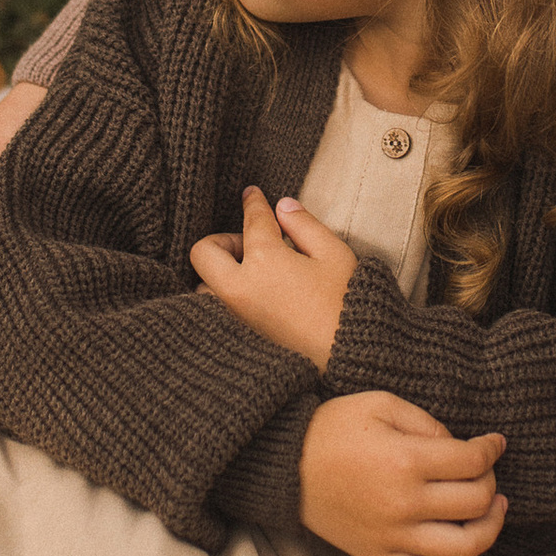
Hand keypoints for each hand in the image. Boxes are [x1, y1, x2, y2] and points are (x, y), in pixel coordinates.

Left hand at [189, 188, 356, 367]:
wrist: (351, 360)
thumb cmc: (348, 305)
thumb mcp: (334, 255)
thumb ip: (305, 226)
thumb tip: (283, 207)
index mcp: (265, 260)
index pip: (252, 220)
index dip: (253, 203)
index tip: (252, 195)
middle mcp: (240, 288)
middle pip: (204, 251)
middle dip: (222, 240)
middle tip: (250, 243)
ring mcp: (236, 317)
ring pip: (204, 286)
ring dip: (220, 274)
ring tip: (252, 274)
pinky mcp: (239, 339)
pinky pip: (215, 313)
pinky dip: (223, 300)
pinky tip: (251, 297)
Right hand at [299, 393, 507, 555]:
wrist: (284, 465)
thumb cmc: (332, 428)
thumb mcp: (380, 405)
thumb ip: (428, 423)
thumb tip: (463, 448)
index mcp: (405, 461)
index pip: (473, 462)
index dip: (492, 449)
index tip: (494, 443)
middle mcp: (403, 504)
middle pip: (476, 502)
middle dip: (491, 482)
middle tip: (486, 471)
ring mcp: (393, 537)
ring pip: (465, 547)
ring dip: (490, 529)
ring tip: (491, 511)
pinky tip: (466, 549)